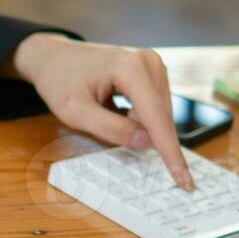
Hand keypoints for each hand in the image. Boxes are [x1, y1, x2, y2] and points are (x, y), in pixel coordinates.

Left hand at [7, 33, 192, 189]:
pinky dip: (136, 118)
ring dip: (134, 125)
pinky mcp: (153, 72)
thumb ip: (110, 129)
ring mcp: (153, 65)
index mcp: (130, 68)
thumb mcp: (74, 112)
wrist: (54, 57)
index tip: (184, 181)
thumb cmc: (60, 81)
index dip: (170, 153)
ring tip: (105, 107)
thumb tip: (146, 142)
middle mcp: (149, 62)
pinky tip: (113, 105)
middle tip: (102, 116)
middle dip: (136, 132)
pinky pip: (153, 109)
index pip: (156, 118)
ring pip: (157, 116)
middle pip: (158, 118)